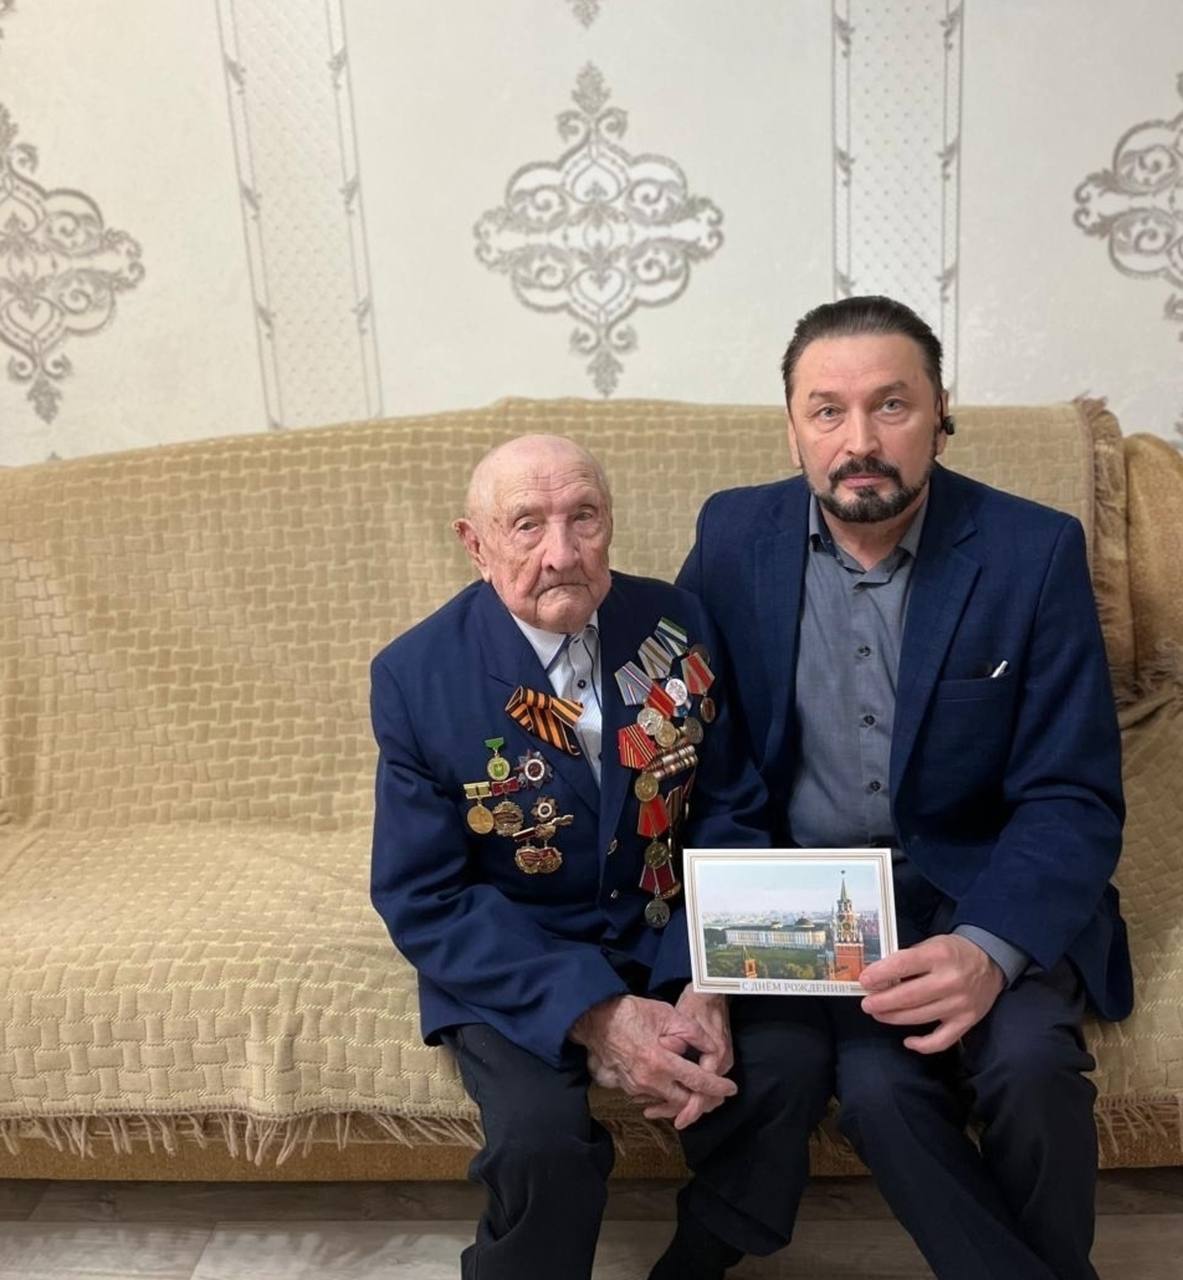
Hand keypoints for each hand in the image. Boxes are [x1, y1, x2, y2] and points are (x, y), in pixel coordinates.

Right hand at [569, 994, 736, 1129]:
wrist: (596, 1020)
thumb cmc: (631, 1013)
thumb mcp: (667, 1014)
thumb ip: (692, 1033)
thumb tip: (710, 1049)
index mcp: (661, 1062)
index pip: (697, 1082)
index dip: (717, 1087)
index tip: (731, 1089)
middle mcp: (649, 1081)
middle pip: (685, 1101)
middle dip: (702, 1099)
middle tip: (716, 1092)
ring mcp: (636, 1088)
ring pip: (669, 1102)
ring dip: (684, 1098)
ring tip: (696, 1088)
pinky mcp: (627, 1089)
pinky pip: (653, 1098)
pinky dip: (666, 1095)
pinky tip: (672, 1084)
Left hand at [858, 934, 1004, 1053]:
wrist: (991, 960)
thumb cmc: (953, 951)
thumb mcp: (931, 944)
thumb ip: (908, 959)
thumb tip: (878, 977)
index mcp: (938, 955)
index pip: (902, 965)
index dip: (880, 974)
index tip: (864, 981)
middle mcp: (950, 980)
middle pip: (909, 996)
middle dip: (882, 1002)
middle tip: (867, 1005)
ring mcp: (960, 1004)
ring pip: (919, 1017)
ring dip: (894, 1018)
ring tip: (879, 1015)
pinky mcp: (967, 1021)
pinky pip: (942, 1040)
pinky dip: (923, 1045)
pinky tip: (908, 1041)